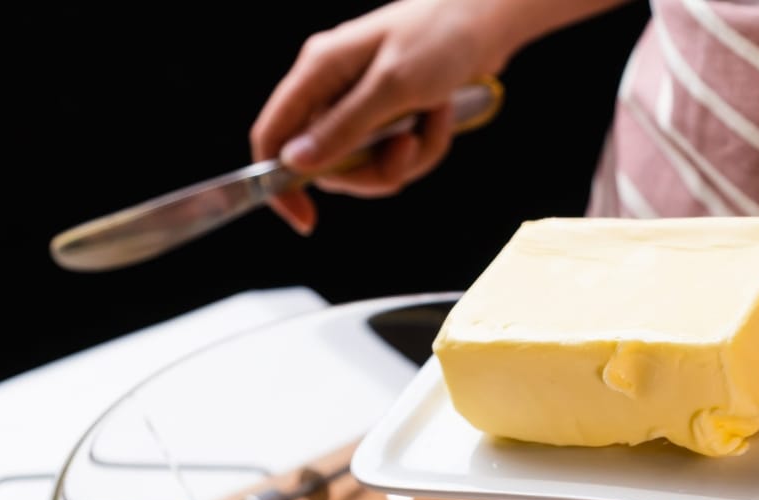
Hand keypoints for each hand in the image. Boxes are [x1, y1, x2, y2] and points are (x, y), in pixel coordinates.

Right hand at [250, 0, 510, 234]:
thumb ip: (343, 127)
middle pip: (327, 164)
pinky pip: (396, 154)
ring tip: (435, 117)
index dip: (278, 184)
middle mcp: (332, 88)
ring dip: (409, 157)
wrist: (486, 19)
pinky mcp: (390, 113)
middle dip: (374, 169)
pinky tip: (442, 113)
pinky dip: (426, 144)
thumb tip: (294, 163)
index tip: (306, 220)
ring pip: (368, 165)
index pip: (272, 135)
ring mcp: (362, 103)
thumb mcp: (393, 87)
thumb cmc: (440, 38)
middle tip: (409, 147)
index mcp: (318, 71)